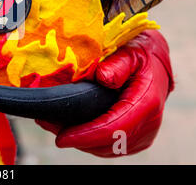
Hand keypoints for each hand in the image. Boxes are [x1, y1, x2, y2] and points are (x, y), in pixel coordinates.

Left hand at [36, 30, 173, 156]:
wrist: (154, 66)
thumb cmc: (140, 57)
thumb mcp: (130, 52)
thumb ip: (117, 64)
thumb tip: (102, 77)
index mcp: (146, 103)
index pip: (114, 128)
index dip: (86, 136)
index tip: (61, 138)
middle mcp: (147, 124)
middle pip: (106, 143)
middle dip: (75, 138)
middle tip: (46, 123)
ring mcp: (141, 136)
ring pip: (104, 149)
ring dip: (78, 140)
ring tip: (51, 123)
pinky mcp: (132, 140)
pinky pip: (106, 147)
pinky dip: (85, 140)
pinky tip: (66, 126)